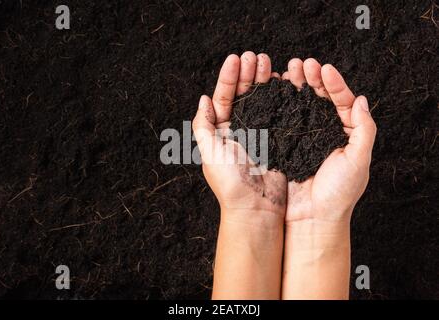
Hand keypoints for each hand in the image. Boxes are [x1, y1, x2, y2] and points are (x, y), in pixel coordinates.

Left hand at [193, 52, 286, 225]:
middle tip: (256, 56)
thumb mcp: (210, 152)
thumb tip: (203, 99)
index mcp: (221, 131)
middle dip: (248, 74)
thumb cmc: (230, 183)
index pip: (224, 97)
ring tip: (268, 62)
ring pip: (261, 101)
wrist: (257, 208)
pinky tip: (282, 81)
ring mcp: (260, 133)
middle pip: (243, 95)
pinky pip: (279, 113)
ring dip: (263, 80)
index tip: (235, 58)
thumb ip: (204, 126)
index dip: (228, 77)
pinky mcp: (278, 139)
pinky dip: (280, 97)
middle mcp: (240, 130)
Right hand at [282, 58, 376, 225]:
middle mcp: (325, 133)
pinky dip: (281, 105)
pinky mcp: (286, 146)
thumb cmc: (339, 193)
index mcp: (345, 134)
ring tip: (288, 70)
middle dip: (312, 79)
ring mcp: (304, 138)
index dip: (334, 83)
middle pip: (320, 99)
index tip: (324, 68)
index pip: (342, 101)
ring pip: (300, 106)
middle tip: (301, 63)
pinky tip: (276, 91)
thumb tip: (362, 100)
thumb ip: (364, 129)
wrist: (312, 218)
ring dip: (295, 87)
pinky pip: (284, 120)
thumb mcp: (359, 160)